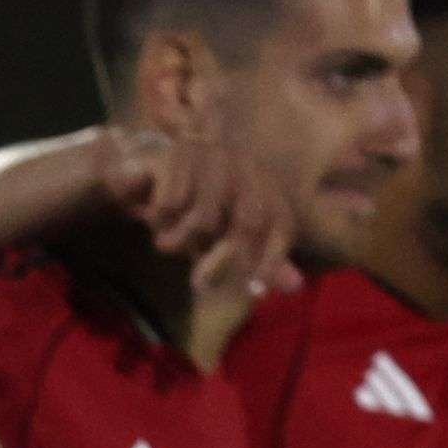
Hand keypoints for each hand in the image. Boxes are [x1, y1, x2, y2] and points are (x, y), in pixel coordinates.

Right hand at [97, 126, 297, 301]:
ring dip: (178, 240)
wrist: (153, 163)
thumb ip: (261, 259)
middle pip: (248, 223)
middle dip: (221, 262)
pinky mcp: (181, 154)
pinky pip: (171, 205)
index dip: (272, 260)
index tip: (255, 294)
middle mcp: (247, 166)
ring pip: (204, 219)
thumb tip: (295, 286)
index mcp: (266, 184)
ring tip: (166, 240)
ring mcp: (215, 157)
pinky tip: (152, 215)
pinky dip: (159, 219)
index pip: (281, 224)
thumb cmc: (196, 203)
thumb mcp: (229, 235)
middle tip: (197, 284)